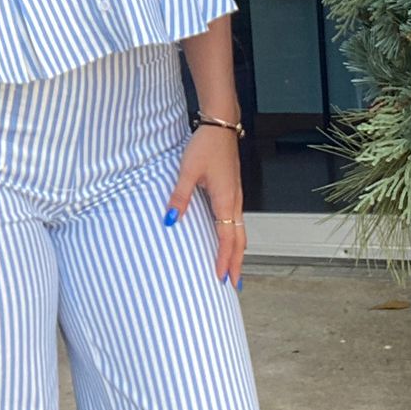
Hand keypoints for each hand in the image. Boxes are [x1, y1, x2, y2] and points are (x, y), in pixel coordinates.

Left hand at [166, 124, 244, 285]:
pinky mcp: (233, 191)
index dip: (224, 260)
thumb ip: (179, 196)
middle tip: (233, 284)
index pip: (227, 239)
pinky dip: (235, 236)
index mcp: (226, 201)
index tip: (221, 278)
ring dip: (237, 251)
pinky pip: (236, 221)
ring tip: (233, 267)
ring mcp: (236, 197)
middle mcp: (235, 202)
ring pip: (240, 231)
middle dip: (237, 263)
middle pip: (239, 240)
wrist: (221, 126)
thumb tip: (170, 219)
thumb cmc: (206, 145)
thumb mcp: (187, 170)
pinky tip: (227, 238)